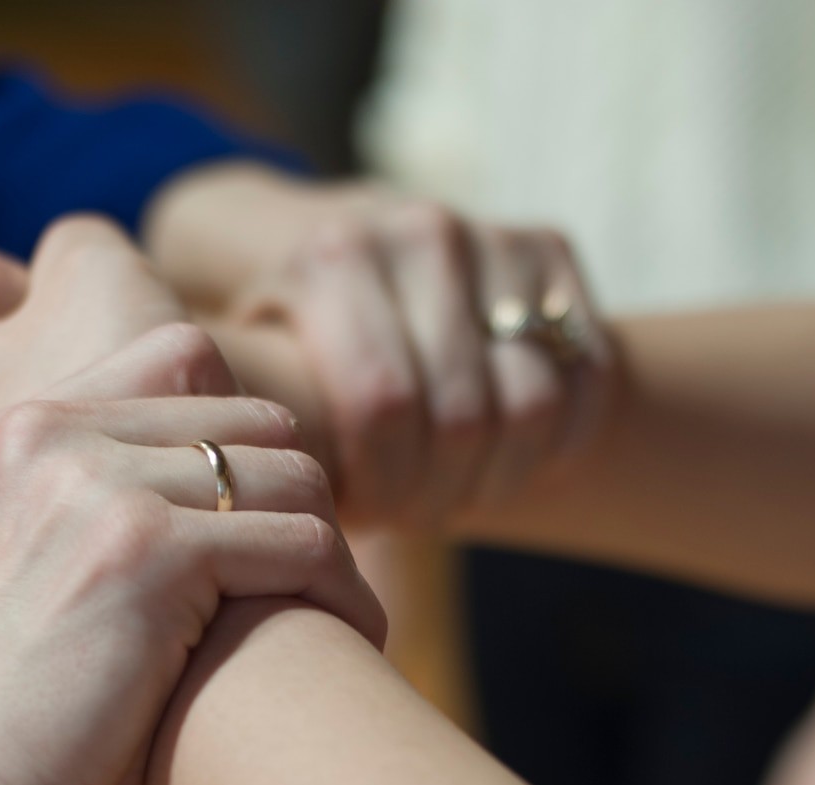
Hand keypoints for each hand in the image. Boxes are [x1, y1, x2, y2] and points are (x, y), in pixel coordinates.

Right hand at [0, 325, 384, 784]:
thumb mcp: (29, 578)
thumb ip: (98, 514)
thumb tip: (235, 500)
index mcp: (15, 431)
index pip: (183, 360)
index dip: (245, 445)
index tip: (263, 534)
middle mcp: (49, 435)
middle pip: (253, 422)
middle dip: (298, 506)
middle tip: (314, 591)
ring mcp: (96, 487)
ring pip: (292, 479)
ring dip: (332, 557)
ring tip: (335, 626)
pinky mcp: (147, 554)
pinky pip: (304, 544)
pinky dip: (341, 598)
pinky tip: (344, 647)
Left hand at [147, 166, 614, 527]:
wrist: (322, 236)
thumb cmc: (269, 327)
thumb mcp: (228, 352)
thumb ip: (236, 411)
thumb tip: (247, 513)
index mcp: (334, 256)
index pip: (386, 406)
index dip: (387, 487)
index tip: (369, 519)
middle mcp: (419, 233)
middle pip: (467, 417)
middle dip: (444, 494)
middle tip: (416, 521)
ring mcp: (490, 235)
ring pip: (535, 401)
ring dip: (502, 478)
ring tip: (457, 499)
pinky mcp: (547, 247)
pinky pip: (586, 373)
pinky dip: (562, 442)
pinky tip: (511, 467)